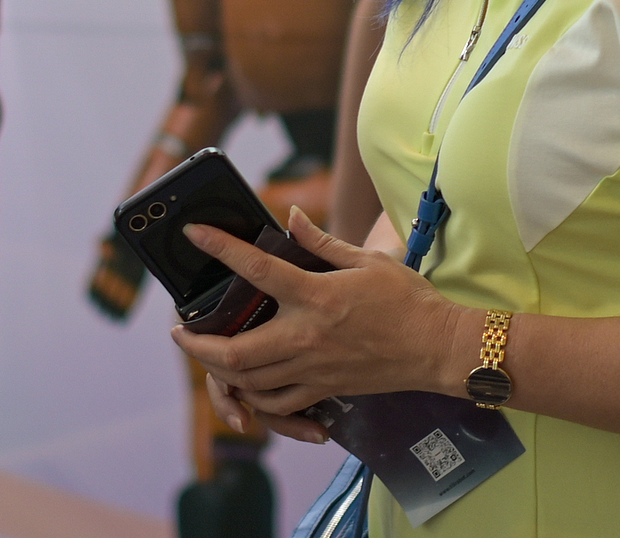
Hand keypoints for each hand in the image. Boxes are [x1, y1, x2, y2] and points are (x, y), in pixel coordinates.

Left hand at [171, 209, 472, 439]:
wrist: (440, 349)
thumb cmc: (408, 300)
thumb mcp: (366, 260)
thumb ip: (321, 242)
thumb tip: (291, 216)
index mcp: (316, 296)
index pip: (257, 269)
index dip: (221, 248)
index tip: (195, 233)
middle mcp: (307, 337)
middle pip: (235, 351)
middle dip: (197, 345)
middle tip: (179, 332)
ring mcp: (314, 369)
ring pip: (250, 381)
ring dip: (219, 371)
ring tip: (205, 354)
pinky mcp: (324, 390)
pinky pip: (277, 403)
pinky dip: (253, 396)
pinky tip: (243, 383)